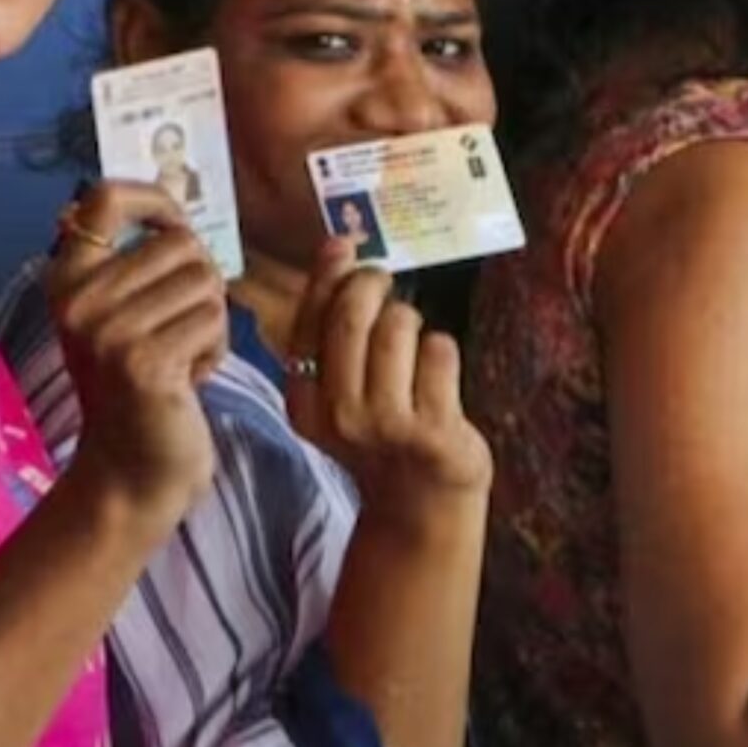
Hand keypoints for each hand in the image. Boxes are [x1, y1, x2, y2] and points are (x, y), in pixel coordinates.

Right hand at [47, 182, 228, 526]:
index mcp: (67, 278)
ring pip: (204, 281)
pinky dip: (216, 349)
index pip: (105, 196)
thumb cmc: (138, 387)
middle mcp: (78, 299)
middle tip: (184, 327)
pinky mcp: (143, 361)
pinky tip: (191, 378)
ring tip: (184, 356)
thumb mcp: (121, 316)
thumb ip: (136, 264)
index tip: (175, 225)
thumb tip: (174, 204)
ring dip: (210, 320)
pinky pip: (213, 320)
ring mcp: (107, 330)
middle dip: (202, 282)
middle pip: (180, 242)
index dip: (156, 199)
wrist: (131, 471)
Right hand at [285, 237, 492, 521]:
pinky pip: (439, 351)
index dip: (328, 275)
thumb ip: (331, 323)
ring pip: (398, 328)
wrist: (421, 500)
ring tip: (412, 344)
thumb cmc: (383, 428)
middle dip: (371, 284)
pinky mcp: (432, 430)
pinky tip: (437, 377)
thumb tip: (337, 245)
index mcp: (305, 402)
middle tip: (383, 283)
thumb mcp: (341, 386)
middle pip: (351, 316)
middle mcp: (339, 414)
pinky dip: (441, 350)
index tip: (345, 247)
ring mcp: (386, 424)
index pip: (308, 321)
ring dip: (410, 321)